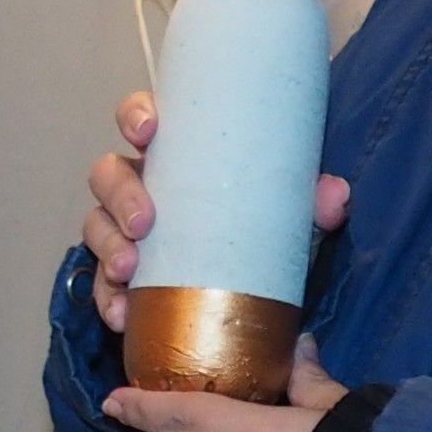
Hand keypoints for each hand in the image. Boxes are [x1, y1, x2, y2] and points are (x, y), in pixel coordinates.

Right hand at [80, 94, 350, 334]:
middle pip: (108, 174)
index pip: (141, 118)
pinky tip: (122, 315)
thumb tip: (335, 195)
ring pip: (96, 227)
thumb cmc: (260, 227)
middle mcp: (143, 186)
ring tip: (127, 273)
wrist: (259, 288)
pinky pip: (102, 284)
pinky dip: (108, 299)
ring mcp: (126, 230)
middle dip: (119, 197)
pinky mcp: (123, 275)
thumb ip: (313, 202)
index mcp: (176, 155)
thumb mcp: (289, 214)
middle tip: (144, 224)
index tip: (148, 132)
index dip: (135, 116)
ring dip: (107, 248)